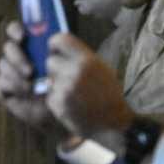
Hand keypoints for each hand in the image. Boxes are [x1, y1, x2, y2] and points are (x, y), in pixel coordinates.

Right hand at [0, 21, 66, 135]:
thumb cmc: (66, 84)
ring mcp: (9, 72)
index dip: (16, 30)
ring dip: (17, 75)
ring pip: (4, 65)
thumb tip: (52, 39)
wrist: (62, 110)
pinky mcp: (4, 89)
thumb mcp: (66, 65)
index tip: (23, 36)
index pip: (16, 30)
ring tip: (33, 87)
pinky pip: (1, 83)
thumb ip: (58, 49)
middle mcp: (17, 56)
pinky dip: (14, 87)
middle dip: (17, 57)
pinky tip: (27, 92)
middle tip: (31, 71)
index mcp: (30, 45)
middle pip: (8, 47)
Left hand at [44, 33, 133, 150]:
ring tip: (74, 94)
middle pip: (50, 61)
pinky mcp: (59, 104)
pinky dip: (58, 101)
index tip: (54, 50)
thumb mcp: (102, 69)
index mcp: (88, 60)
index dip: (54, 45)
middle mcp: (75, 72)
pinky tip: (72, 105)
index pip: (60, 40)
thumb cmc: (109, 95)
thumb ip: (81, 58)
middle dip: (55, 69)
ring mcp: (66, 89)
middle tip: (66, 77)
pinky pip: (50, 96)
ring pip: (49, 80)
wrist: (114, 123)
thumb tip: (58, 50)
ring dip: (57, 86)